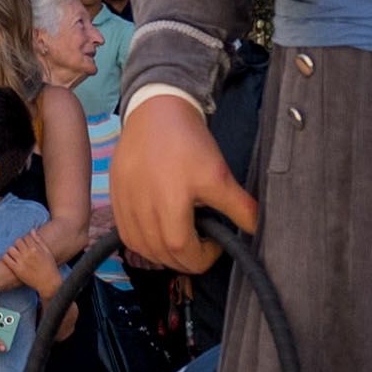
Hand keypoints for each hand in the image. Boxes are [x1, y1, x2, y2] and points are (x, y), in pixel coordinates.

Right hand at [113, 95, 254, 273]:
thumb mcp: (219, 175)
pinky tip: (158, 235)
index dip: (202, 258)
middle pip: (161, 254)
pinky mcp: (114, 197)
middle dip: (186, 260)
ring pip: (141, 248)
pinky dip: (143, 243)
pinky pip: (125, 234)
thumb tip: (257, 230)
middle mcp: (142, 206)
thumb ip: (239, 207)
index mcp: (170, 201)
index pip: (182, 250)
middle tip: (201, 247)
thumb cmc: (188, 142)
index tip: (215, 246)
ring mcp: (124, 203)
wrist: (155, 111)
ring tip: (181, 243)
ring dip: (163, 256)